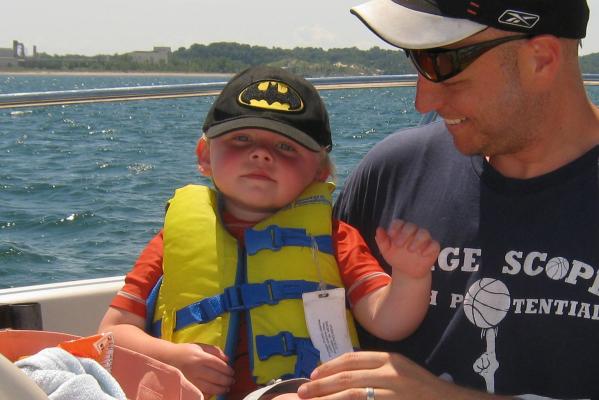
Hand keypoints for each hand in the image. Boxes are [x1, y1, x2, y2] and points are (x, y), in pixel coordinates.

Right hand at [169, 342, 234, 396]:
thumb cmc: (186, 351)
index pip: (218, 364)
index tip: (232, 372)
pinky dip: (210, 393)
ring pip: (210, 387)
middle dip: (226, 380)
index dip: (227, 369)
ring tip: (227, 388)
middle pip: (216, 377)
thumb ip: (214, 350)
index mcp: (200, 357)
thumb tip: (227, 359)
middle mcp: (196, 369)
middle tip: (232, 380)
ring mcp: (192, 379)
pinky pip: (201, 393)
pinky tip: (215, 392)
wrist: (167, 359)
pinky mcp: (188, 386)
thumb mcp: (200, 346)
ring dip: (221, 389)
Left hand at [297, 351, 495, 399]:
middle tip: (303, 392)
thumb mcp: (400, 369)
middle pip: (347, 377)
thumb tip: (342, 372)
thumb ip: (375, 368)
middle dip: (321, 385)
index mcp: (390, 359)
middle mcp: (390, 374)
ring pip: (352, 396)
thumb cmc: (422, 387)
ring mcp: (393, 393)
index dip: (329, 366)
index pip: (352, 359)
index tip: (313, 374)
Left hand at [375, 220, 438, 278]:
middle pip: (411, 226)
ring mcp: (424, 240)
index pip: (399, 223)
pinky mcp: (432, 248)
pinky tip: (422, 254)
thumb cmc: (396, 257)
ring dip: (417, 240)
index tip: (391, 235)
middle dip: (405, 233)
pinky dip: (429, 248)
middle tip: (398, 245)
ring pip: (424, 233)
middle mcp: (413, 232)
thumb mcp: (386, 251)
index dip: (395, 227)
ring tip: (410, 250)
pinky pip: (434, 245)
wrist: (407, 272)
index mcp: (401, 230)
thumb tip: (378, 229)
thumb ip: (382, 240)